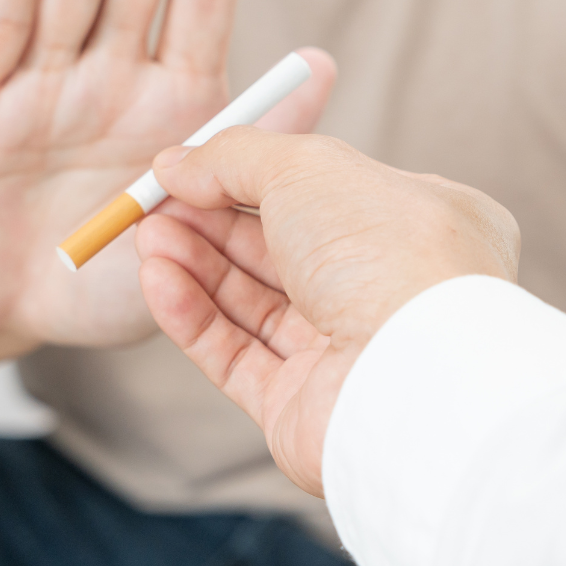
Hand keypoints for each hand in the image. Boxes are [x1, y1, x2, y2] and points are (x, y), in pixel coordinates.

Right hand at [135, 130, 519, 495]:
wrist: (413, 376)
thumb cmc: (385, 254)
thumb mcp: (306, 168)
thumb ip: (236, 157)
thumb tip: (177, 162)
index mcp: (419, 225)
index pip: (325, 194)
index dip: (253, 178)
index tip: (191, 166)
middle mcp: (389, 291)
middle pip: (283, 251)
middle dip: (212, 223)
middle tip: (153, 203)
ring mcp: (349, 353)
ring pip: (256, 304)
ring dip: (195, 266)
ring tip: (146, 236)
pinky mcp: (306, 408)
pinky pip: (238, 356)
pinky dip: (193, 317)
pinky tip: (157, 279)